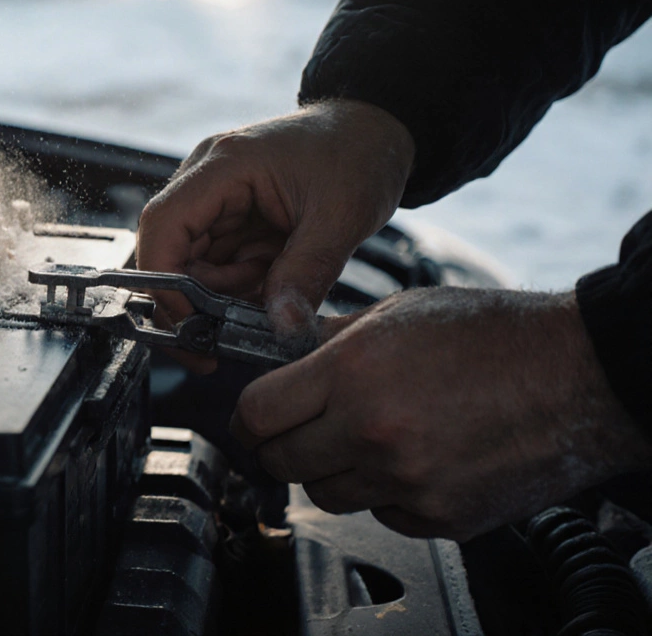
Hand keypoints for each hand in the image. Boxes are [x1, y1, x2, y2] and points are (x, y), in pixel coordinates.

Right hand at [136, 100, 414, 372]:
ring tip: (272, 284)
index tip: (191, 324)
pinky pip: (217, 264)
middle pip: (171, 252)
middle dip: (200, 297)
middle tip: (242, 322)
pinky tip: (271, 279)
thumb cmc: (359, 153)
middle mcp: (207, 179)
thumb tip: (282, 330)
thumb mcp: (341, 218)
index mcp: (225, 165)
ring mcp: (216, 199)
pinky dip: (239, 286)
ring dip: (225, 293)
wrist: (374, 131)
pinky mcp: (230, 217)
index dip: (164, 280)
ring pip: (193, 266)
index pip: (163, 225)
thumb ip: (307, 274)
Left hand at [231, 287, 651, 541]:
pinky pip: (382, 514)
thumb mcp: (398, 313)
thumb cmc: (495, 334)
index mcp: (353, 373)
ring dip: (333, 471)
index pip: (257, 413)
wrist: (580, 374)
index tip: (254, 417)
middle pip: (281, 462)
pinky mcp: (440, 515)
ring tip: (368, 437)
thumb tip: (278, 353)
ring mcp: (407, 480)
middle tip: (302, 429)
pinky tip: (415, 457)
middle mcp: (372, 431)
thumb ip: (328, 340)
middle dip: (281, 445)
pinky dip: (386, 493)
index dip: (248, 416)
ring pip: (326, 495)